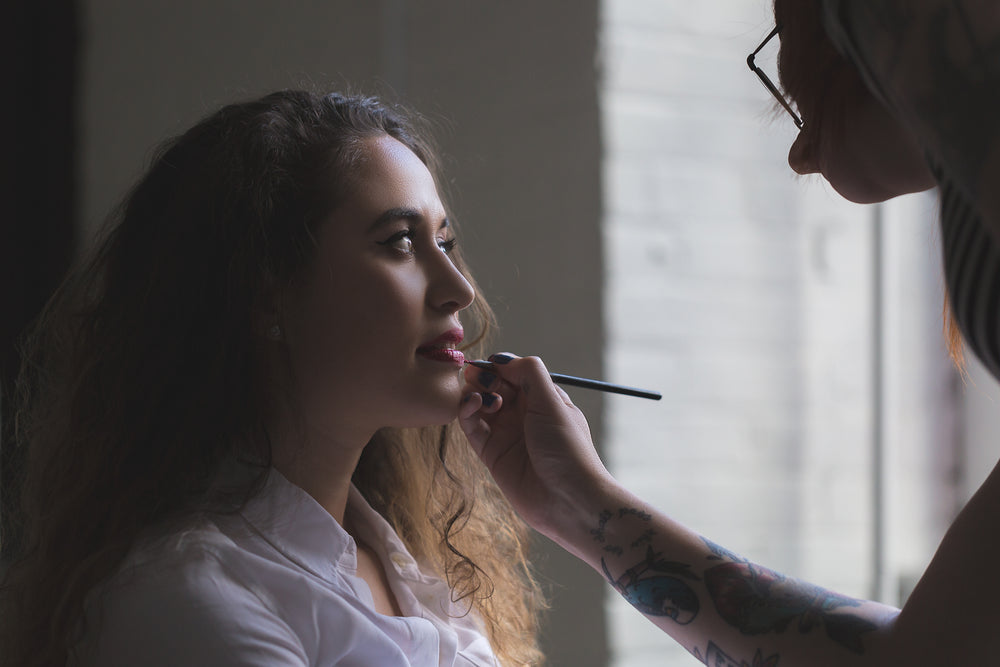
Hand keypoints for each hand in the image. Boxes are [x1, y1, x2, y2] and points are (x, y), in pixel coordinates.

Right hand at [458, 353, 613, 539]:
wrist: (568, 500)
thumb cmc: (568, 449)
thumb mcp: (553, 402)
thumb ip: (529, 373)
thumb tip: (501, 358)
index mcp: (542, 399)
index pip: (514, 373)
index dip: (500, 366)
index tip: (490, 363)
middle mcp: (523, 414)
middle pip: (494, 386)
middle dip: (484, 377)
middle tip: (481, 378)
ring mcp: (506, 433)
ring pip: (479, 404)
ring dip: (474, 393)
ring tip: (481, 396)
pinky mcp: (490, 453)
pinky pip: (471, 427)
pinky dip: (466, 411)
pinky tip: (473, 404)